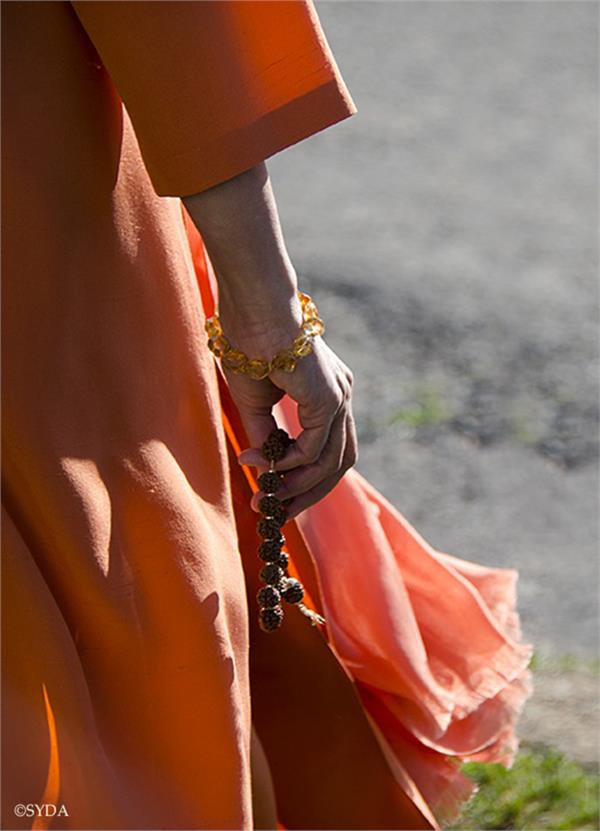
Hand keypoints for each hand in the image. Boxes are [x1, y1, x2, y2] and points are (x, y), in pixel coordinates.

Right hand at [220, 298, 357, 519]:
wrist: (253, 310)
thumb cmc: (249, 344)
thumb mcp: (255, 401)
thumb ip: (266, 434)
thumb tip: (265, 465)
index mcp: (326, 395)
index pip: (327, 450)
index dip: (305, 480)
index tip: (277, 500)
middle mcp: (340, 397)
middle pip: (338, 464)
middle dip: (308, 494)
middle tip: (276, 514)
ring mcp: (340, 398)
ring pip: (330, 462)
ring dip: (297, 486)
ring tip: (264, 497)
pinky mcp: (330, 398)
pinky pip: (313, 448)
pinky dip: (288, 464)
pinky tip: (263, 465)